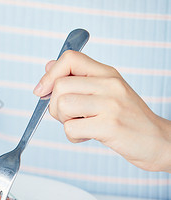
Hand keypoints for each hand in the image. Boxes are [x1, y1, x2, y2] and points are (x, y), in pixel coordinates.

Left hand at [33, 50, 170, 171]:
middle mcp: (110, 84)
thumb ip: (78, 79)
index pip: (70, 58)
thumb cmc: (127, 119)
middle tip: (69, 116)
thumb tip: (48, 66)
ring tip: (81, 125)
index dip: (50, 75)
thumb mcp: (106, 91)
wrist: (157, 141)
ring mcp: (111, 104)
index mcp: (107, 73)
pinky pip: (70, 128)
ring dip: (63, 121)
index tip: (42, 91)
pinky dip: (72, 137)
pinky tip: (87, 136)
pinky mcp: (110, 125)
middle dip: (54, 106)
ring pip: (62, 105)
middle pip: (60, 86)